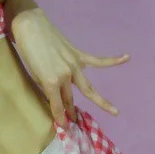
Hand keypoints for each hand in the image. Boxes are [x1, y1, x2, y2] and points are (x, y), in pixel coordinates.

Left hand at [11, 7, 129, 126]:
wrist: (31, 26)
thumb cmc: (27, 51)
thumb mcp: (32, 73)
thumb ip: (45, 86)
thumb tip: (54, 95)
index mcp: (51, 82)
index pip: (57, 105)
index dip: (60, 117)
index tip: (64, 127)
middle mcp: (66, 76)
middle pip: (71, 98)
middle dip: (72, 111)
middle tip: (75, 122)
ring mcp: (74, 65)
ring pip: (88, 87)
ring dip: (100, 101)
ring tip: (114, 111)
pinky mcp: (78, 55)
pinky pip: (97, 61)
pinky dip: (113, 60)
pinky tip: (127, 58)